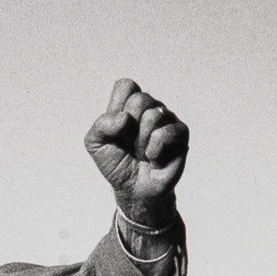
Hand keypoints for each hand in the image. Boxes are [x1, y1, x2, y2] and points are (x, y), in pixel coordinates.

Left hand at [84, 79, 187, 224]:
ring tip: (142, 153)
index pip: (126, 86)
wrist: (132, 190)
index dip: (117, 109)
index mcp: (131, 104)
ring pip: (152, 116)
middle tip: (130, 144)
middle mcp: (151, 107)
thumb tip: (125, 118)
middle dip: (129, 129)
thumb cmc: (117, 163)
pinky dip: (153, 150)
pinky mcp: (181, 134)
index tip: (117, 130)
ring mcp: (168, 118)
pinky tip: (153, 158)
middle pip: (139, 99)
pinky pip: (165, 133)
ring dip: (140, 142)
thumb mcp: (95, 144)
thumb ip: (101, 125)